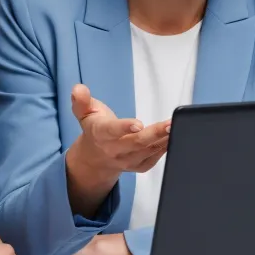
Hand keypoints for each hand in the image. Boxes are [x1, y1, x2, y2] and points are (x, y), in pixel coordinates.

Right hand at [65, 84, 169, 215]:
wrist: (94, 156)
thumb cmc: (95, 127)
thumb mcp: (84, 111)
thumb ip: (81, 100)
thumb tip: (78, 88)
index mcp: (101, 134)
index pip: (112, 131)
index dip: (124, 127)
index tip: (139, 124)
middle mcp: (114, 150)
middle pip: (136, 143)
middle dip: (154, 134)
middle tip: (170, 124)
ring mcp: (126, 160)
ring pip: (147, 152)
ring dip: (163, 141)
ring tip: (176, 128)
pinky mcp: (137, 166)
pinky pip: (152, 161)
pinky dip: (163, 150)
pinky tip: (173, 139)